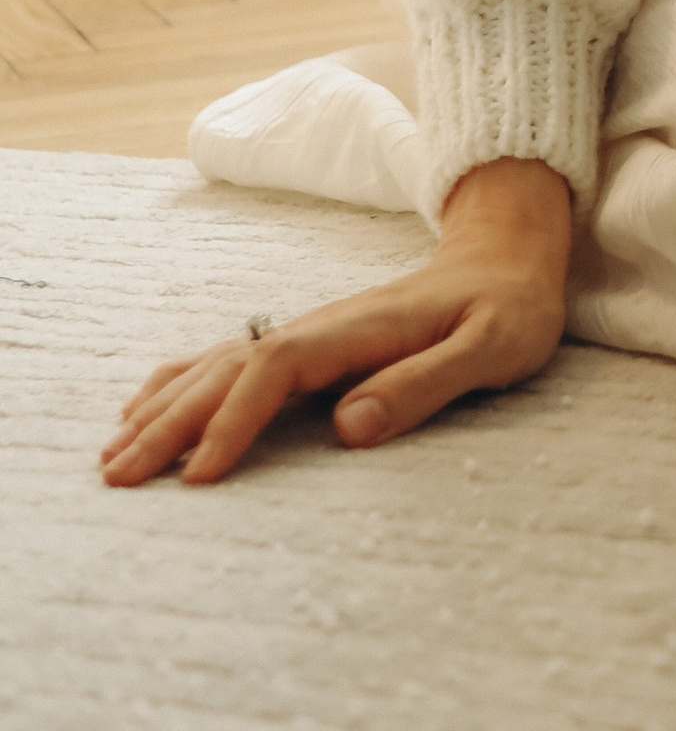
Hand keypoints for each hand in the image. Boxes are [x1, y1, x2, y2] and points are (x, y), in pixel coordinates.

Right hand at [100, 157, 572, 485]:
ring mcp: (311, 331)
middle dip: (171, 423)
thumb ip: (425, 384)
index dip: (234, 421)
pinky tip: (146, 406)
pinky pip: (230, 359)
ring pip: (219, 365)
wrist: (509, 254)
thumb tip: (348, 429)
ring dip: (165, 407)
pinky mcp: (311, 342)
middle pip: (229, 369)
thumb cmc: (508, 308)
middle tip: (117, 476)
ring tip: (112, 453)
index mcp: (359, 329)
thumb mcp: (493, 347)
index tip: (199, 475)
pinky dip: (180, 382)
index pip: (277, 371)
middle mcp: (322, 326)